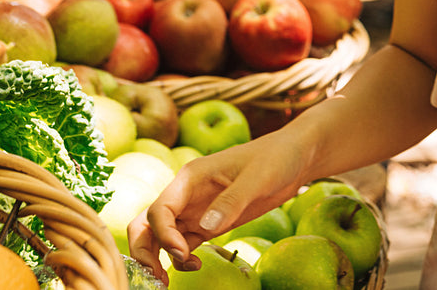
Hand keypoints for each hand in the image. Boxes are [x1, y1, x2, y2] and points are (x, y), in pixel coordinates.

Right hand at [128, 131, 308, 282]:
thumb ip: (231, 201)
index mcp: (190, 178)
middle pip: (147, 224)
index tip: (183, 253)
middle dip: (144, 250)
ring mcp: (194, 210)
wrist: (292, 158)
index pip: (160, 210)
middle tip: (157, 277)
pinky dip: (179, 258)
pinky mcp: (206, 224)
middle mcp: (185, 195)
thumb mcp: (257, 177)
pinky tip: (194, 266)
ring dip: (158, 258)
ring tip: (168, 281)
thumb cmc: (275, 158)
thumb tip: (206, 227)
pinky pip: (182, 243)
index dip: (164, 235)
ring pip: (160, 236)